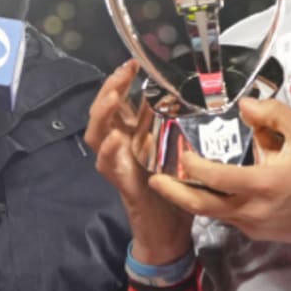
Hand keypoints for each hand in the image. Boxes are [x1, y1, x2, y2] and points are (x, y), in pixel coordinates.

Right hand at [85, 60, 192, 263]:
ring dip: (102, 113)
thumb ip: (179, 123)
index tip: (134, 61)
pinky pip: (108, 166)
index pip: (119, 100)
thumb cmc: (175, 186)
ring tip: (112, 97)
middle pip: (103, 111)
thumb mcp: (179, 147)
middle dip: (110, 88)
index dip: (121, 80)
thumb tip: (194, 92)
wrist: (169, 229)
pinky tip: (115, 139)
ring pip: (96, 134)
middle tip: (124, 71)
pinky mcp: (121, 183)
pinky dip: (109, 151)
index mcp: (133, 133)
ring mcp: (117, 163)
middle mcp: (120, 145)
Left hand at [150, 96, 290, 243]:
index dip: (194, 166)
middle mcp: (253, 210)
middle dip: (174, 194)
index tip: (182, 153)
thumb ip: (273, 113)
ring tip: (173, 184)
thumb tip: (244, 105)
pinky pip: (229, 219)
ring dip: (192, 199)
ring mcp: (254, 225)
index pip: (216, 177)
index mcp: (262, 183)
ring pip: (214, 215)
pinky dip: (213, 206)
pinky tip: (207, 192)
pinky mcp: (258, 233)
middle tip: (153, 182)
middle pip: (203, 206)